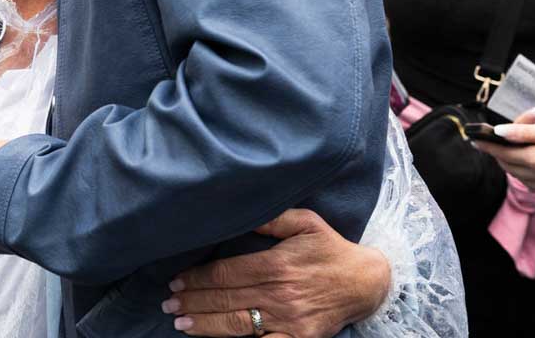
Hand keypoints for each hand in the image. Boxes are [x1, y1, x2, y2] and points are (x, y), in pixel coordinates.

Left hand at [164, 209, 390, 336]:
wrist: (365, 283)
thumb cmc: (330, 248)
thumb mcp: (305, 222)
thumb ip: (270, 218)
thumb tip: (239, 211)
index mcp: (276, 264)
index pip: (226, 272)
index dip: (198, 277)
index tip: (176, 279)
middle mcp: (279, 293)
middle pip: (226, 299)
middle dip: (193, 301)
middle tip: (168, 302)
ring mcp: (288, 320)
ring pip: (237, 324)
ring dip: (205, 324)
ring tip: (180, 322)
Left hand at [474, 120, 534, 196]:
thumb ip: (523, 132)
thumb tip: (498, 132)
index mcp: (534, 160)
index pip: (501, 152)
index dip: (487, 144)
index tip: (474, 138)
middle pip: (507, 164)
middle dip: (500, 150)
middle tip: (500, 137)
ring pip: (518, 174)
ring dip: (513, 161)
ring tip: (516, 146)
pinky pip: (532, 183)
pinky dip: (526, 172)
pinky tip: (532, 161)